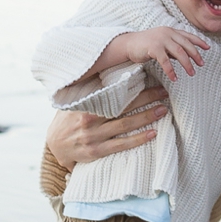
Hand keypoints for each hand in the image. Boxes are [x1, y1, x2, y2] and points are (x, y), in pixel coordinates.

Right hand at [46, 85, 168, 167]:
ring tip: (163, 110)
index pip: (114, 93)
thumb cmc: (69, 119)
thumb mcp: (74, 101)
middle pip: (124, 107)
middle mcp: (90, 119)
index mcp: (86, 104)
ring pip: (125, 125)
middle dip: (146, 98)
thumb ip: (90, 89)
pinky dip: (138, 139)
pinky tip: (153, 133)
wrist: (55, 146)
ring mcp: (94, 136)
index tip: (151, 79)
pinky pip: (121, 144)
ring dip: (146, 117)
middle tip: (164, 93)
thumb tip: (105, 70)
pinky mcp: (97, 151)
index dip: (133, 86)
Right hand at [118, 25, 210, 81]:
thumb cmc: (146, 45)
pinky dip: (171, 70)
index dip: (199, 41)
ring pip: (179, 52)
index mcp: (171, 31)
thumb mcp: (162, 44)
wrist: (128, 44)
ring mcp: (161, 39)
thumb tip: (185, 56)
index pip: (188, 35)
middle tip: (201, 65)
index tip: (208, 48)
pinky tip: (174, 78)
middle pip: (186, 45)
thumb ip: (173, 48)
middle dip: (195, 55)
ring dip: (187, 64)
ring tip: (192, 73)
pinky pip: (165, 61)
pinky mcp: (153, 47)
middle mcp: (168, 33)